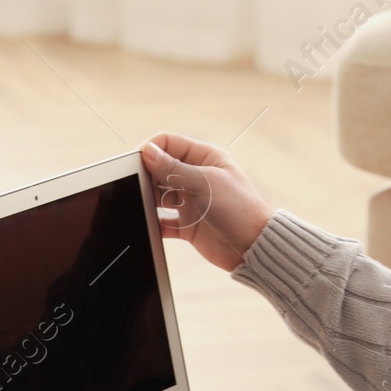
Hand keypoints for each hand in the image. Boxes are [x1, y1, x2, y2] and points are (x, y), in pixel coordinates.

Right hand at [142, 133, 275, 271]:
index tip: (136, 162)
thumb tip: (148, 151)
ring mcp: (190, 201)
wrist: (254, 247)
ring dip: (149, 200)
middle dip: (147, 176)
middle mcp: (195, 177)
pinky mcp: (187, 225)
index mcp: (204, 158)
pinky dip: (154, 223)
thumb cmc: (239, 209)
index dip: (151, 150)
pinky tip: (149, 225)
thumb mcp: (204, 182)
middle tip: (137, 186)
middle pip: (160, 169)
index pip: (169, 143)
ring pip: (159, 195)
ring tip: (143, 206)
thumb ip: (174, 168)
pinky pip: (163, 221)